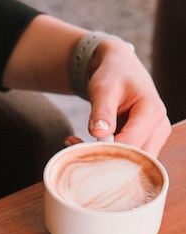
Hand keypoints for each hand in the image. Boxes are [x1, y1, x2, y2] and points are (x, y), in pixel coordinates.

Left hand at [86, 38, 170, 155]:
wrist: (120, 69)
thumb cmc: (113, 75)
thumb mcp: (104, 88)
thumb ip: (102, 110)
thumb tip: (99, 134)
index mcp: (152, 112)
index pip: (131, 144)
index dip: (106, 150)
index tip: (79, 145)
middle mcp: (159, 128)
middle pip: (135, 160)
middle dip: (105, 159)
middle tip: (75, 148)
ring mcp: (154, 138)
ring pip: (132, 164)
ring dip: (105, 160)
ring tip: (77, 145)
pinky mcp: (145, 144)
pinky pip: (129, 160)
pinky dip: (108, 157)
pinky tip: (87, 146)